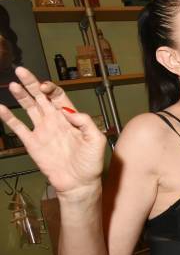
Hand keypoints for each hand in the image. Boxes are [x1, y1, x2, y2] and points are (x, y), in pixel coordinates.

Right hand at [0, 67, 105, 193]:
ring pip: (29, 108)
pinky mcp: (32, 143)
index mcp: (70, 118)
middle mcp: (54, 121)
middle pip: (40, 97)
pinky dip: (8, 117)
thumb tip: (70, 112)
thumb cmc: (91, 163)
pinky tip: (1, 108)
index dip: (50, 88)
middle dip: (31, 83)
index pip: (57, 96)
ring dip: (21, 96)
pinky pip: (18, 127)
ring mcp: (42, 131)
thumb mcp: (96, 140)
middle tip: (22, 71)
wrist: (79, 183)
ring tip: (13, 84)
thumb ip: (86, 123)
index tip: (44, 87)